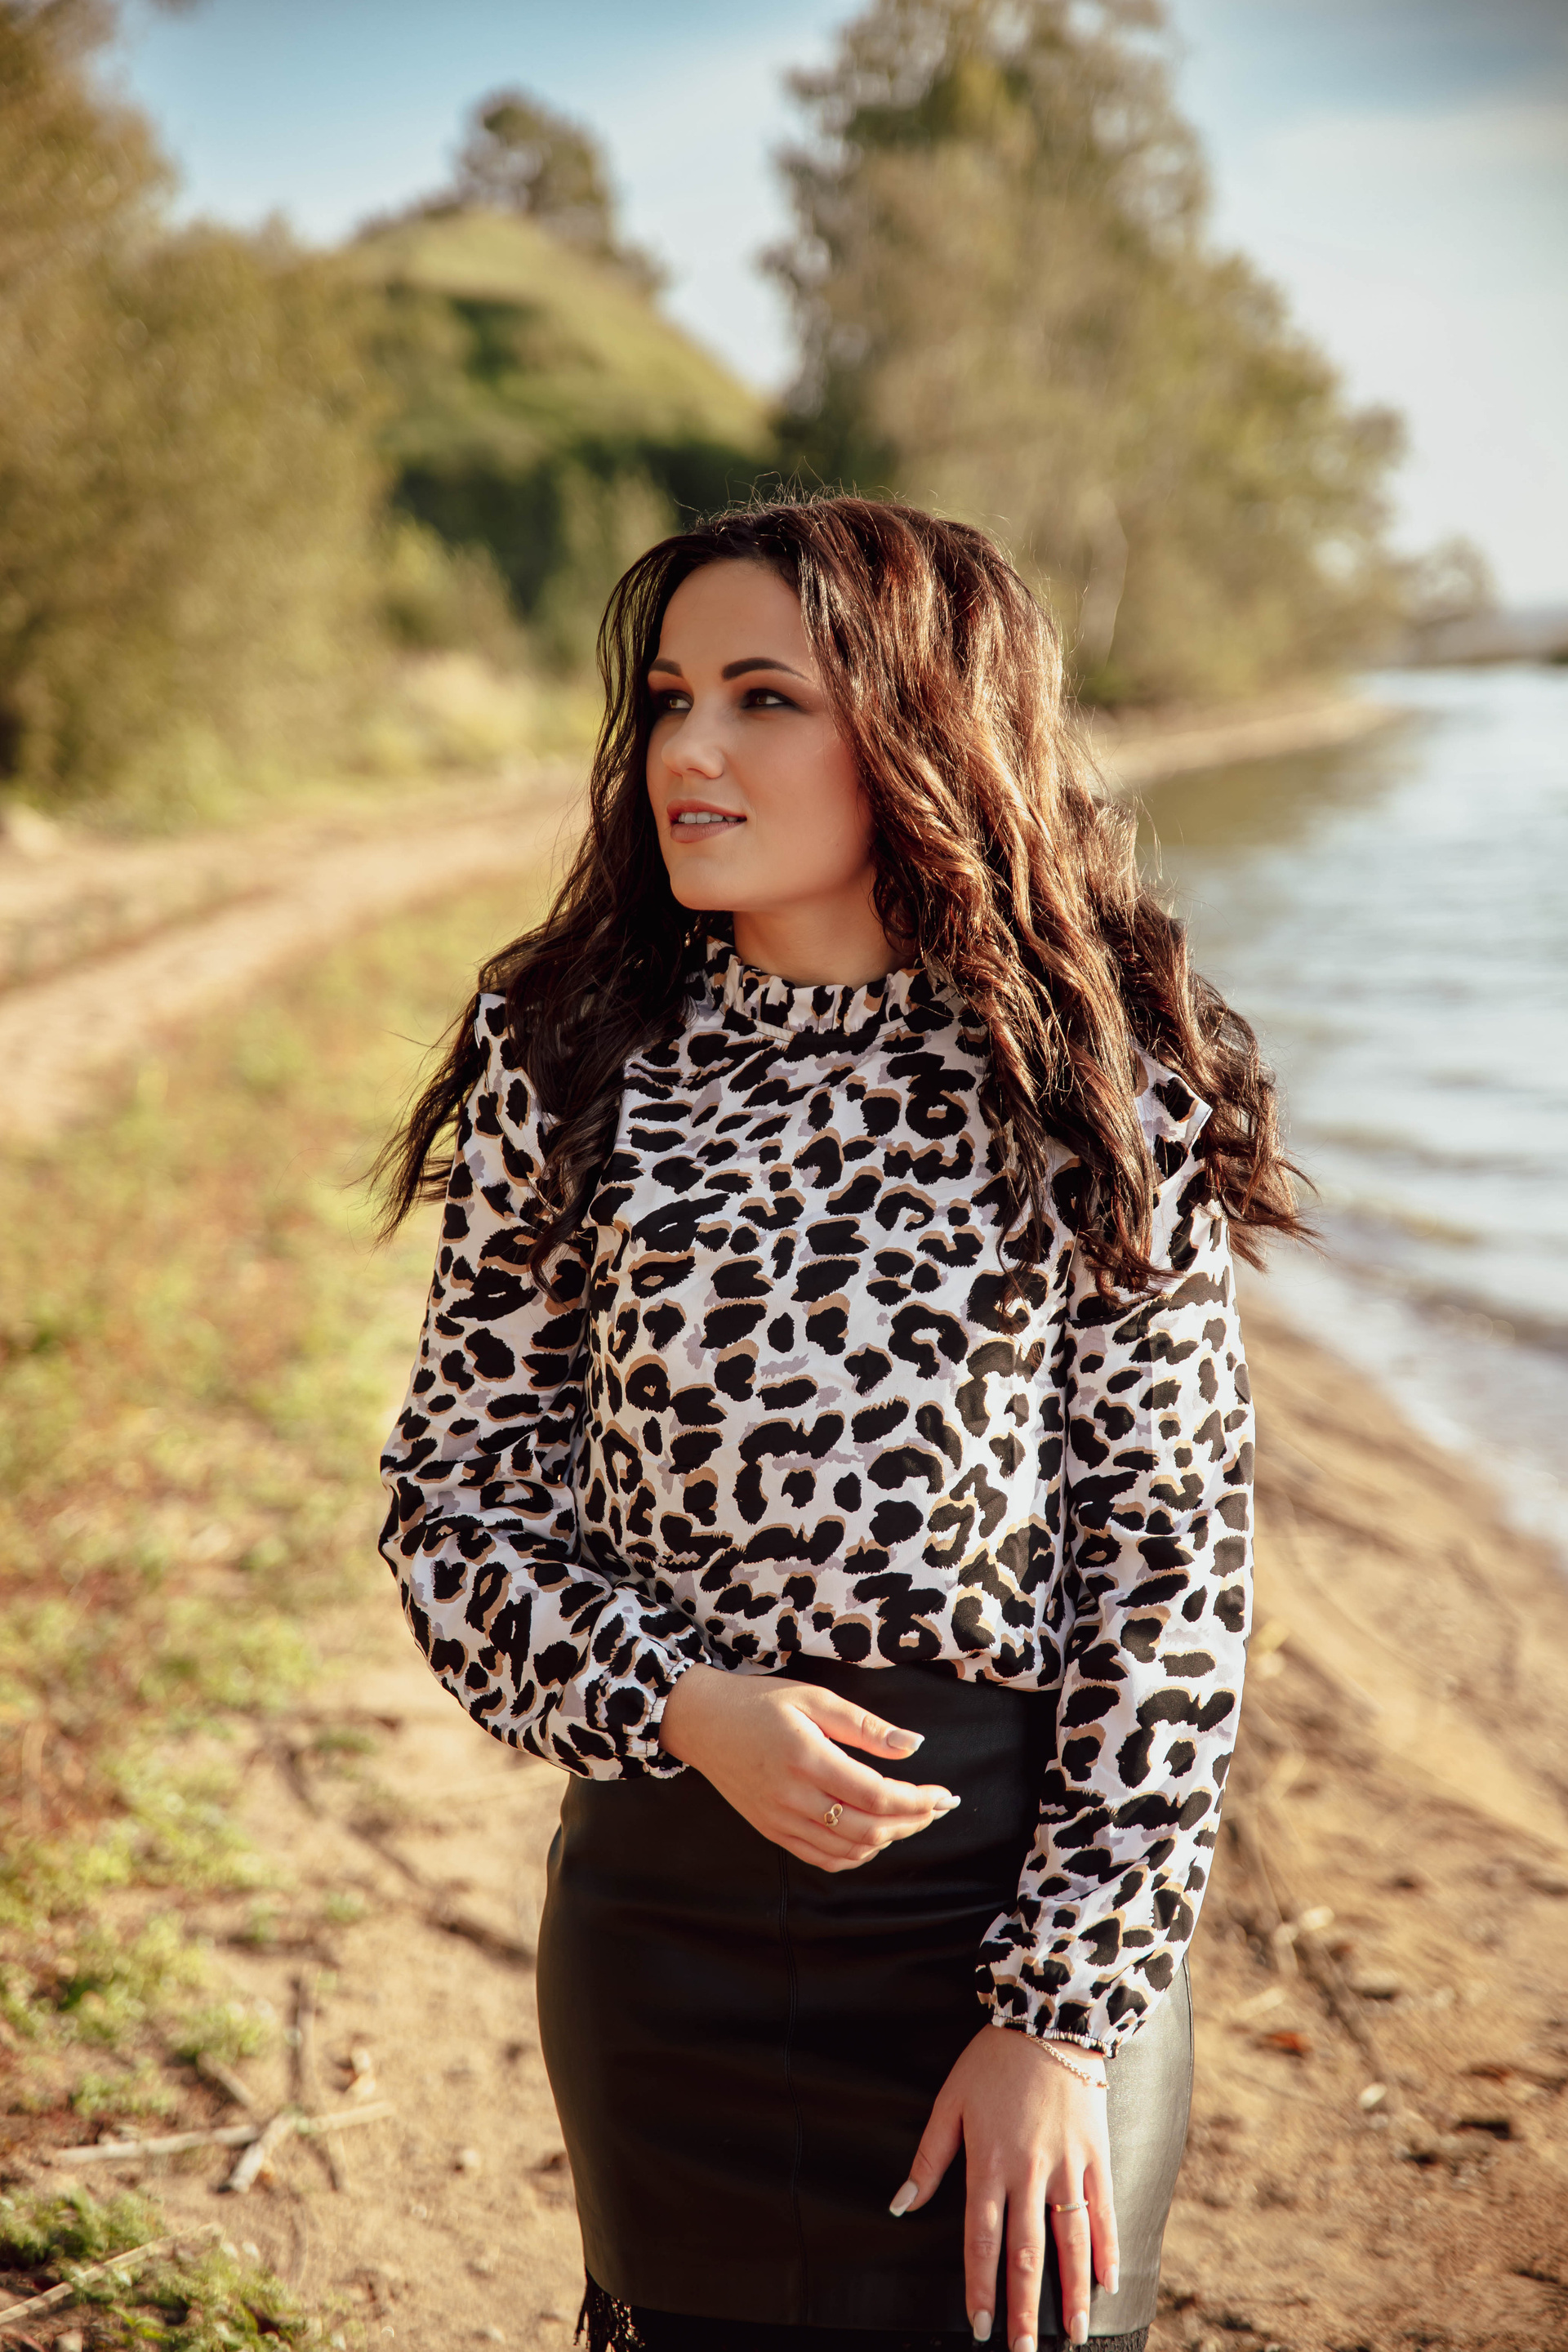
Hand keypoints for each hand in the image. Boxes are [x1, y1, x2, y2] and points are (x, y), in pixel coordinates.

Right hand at [657, 1662, 959, 1870]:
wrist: (702, 1722)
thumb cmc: (760, 1702)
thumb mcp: (815, 1699)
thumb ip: (865, 1726)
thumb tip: (913, 1746)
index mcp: (807, 1757)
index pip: (876, 1795)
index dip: (917, 1800)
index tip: (943, 1794)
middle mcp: (793, 1796)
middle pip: (868, 1828)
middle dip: (912, 1821)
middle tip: (936, 1806)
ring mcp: (780, 1819)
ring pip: (849, 1849)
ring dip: (889, 1839)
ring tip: (911, 1818)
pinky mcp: (772, 1831)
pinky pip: (822, 1857)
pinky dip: (856, 1854)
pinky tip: (874, 1836)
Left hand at [889, 2023, 1115, 2348]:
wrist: (1048, 2018)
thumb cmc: (991, 2062)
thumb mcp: (949, 2102)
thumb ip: (928, 2159)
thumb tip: (900, 2206)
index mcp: (988, 2162)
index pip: (982, 2240)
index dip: (980, 2287)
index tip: (979, 2327)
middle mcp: (1028, 2171)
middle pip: (1026, 2253)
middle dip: (1024, 2308)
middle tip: (1022, 2350)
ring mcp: (1066, 2165)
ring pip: (1069, 2240)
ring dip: (1072, 2292)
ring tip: (1074, 2334)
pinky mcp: (1095, 2153)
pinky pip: (1103, 2208)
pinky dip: (1106, 2247)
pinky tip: (1108, 2280)